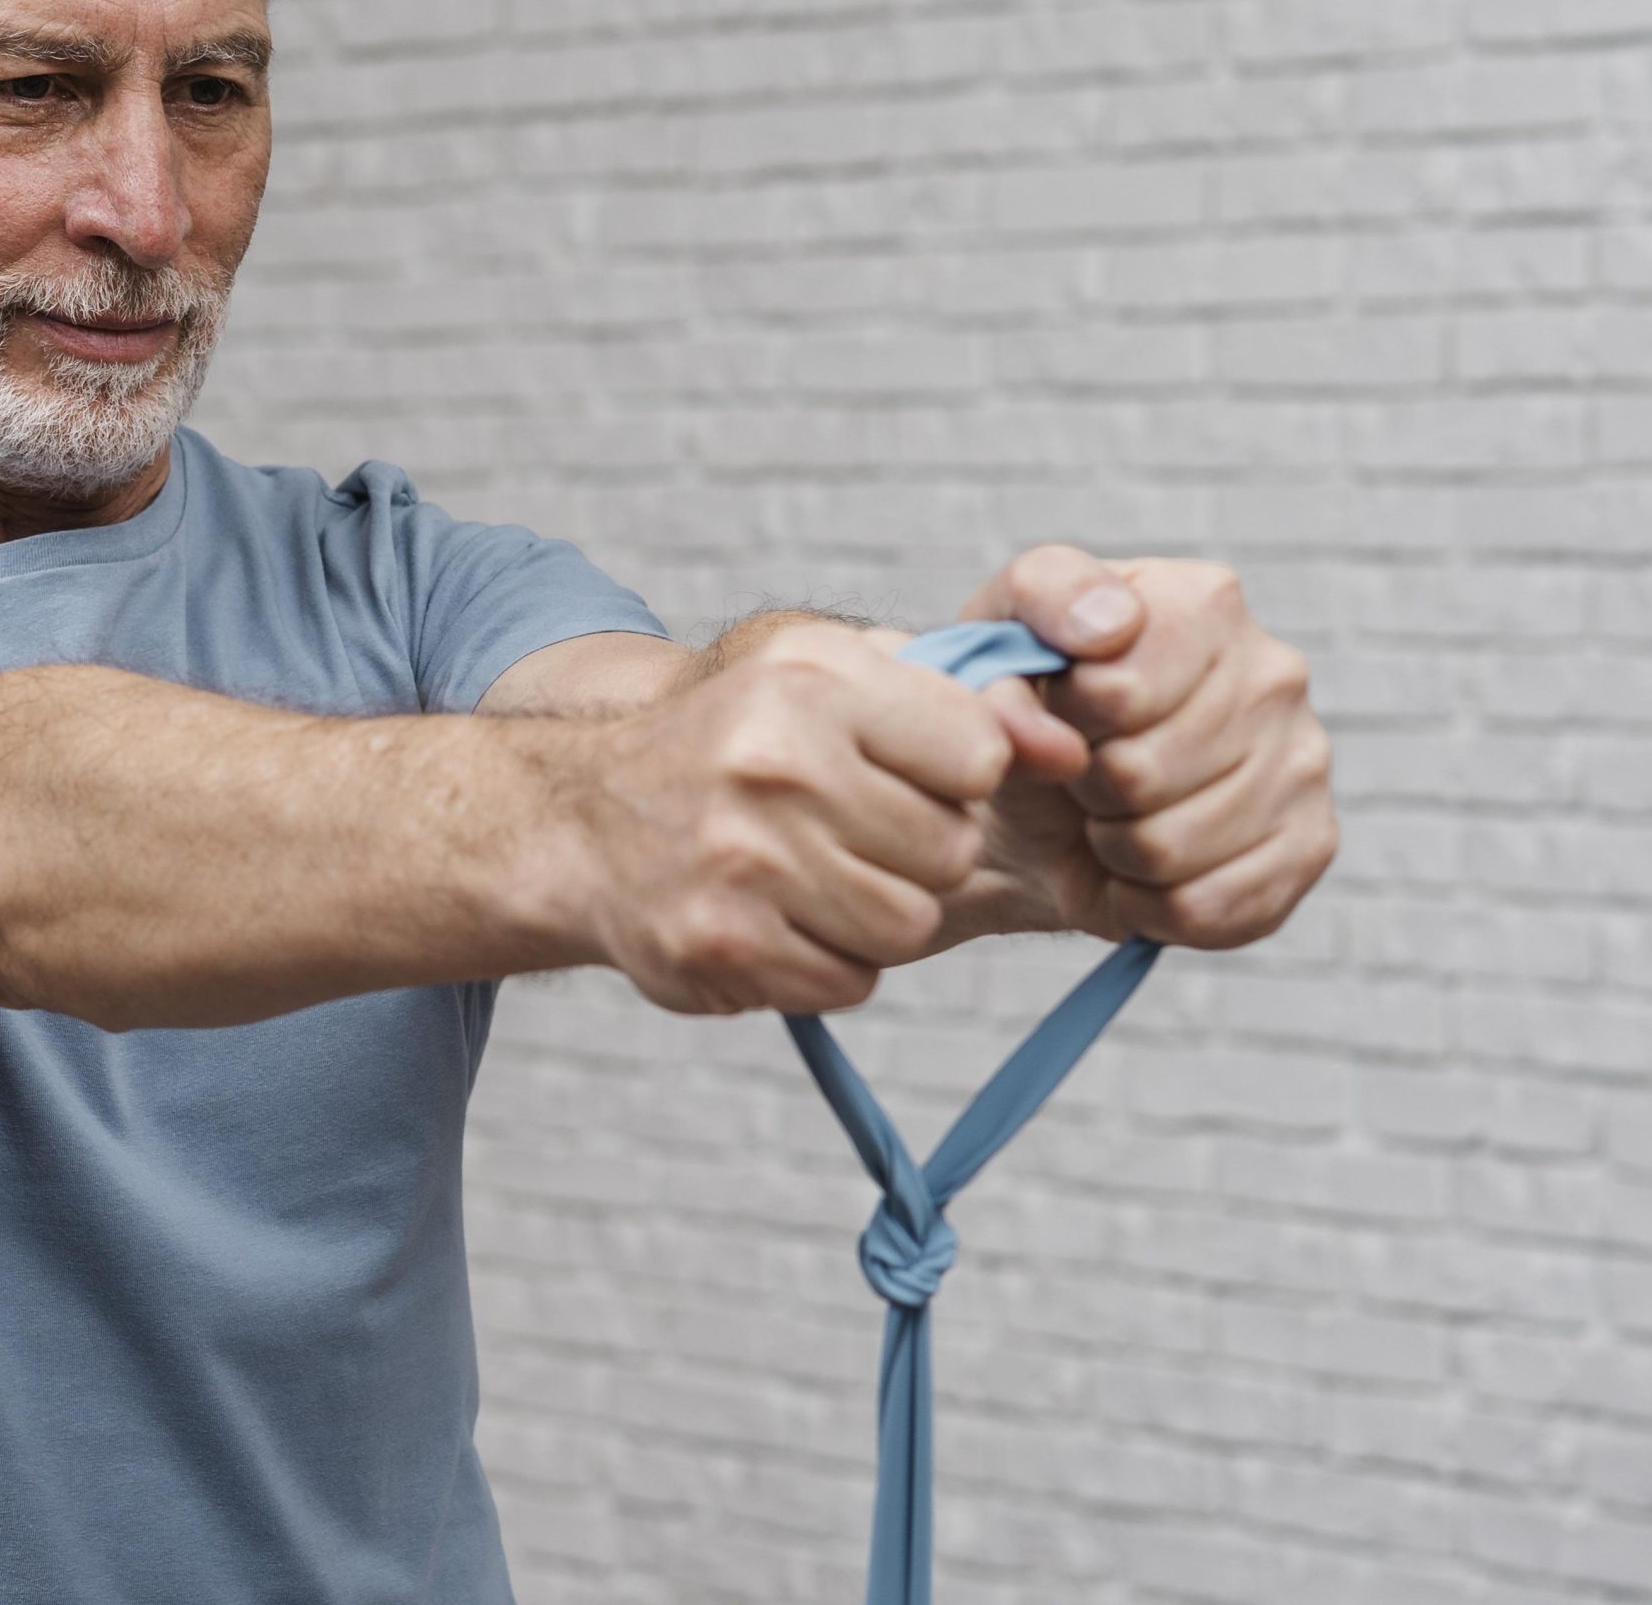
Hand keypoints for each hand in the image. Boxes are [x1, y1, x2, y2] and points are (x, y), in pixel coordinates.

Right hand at [569, 618, 1014, 1013]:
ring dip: (875, 912)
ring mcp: (744, 862)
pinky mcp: (723, 947)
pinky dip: (825, 961)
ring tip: (811, 875)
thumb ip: (950, 693)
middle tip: (847, 829)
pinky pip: (850, 981)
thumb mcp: (820, 670)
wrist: (583, 823)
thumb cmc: (731, 740)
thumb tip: (1068, 748)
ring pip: (908, 924)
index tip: (901, 772)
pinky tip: (775, 917)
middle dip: (915, 849)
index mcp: (807, 681)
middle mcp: (774, 765)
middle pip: (950, 850)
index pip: (978, 756)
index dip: (953, 775)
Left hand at [953, 545, 1338, 949]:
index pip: (1117, 692)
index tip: (1059, 708)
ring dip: (1112, 848)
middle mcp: (1274, 672)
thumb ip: (1022, 629)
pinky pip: (1205, 908)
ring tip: (1110, 815)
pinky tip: (1141, 869)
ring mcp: (1304, 760)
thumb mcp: (998, 639)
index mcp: (1202, 601)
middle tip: (1082, 773)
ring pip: (1169, 848)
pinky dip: (1148, 904)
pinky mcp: (1311, 846)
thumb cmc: (1033, 704)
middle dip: (1084, 787)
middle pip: (1141, 775)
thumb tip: (1081, 679)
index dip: (1063, 719)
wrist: (1046, 802)